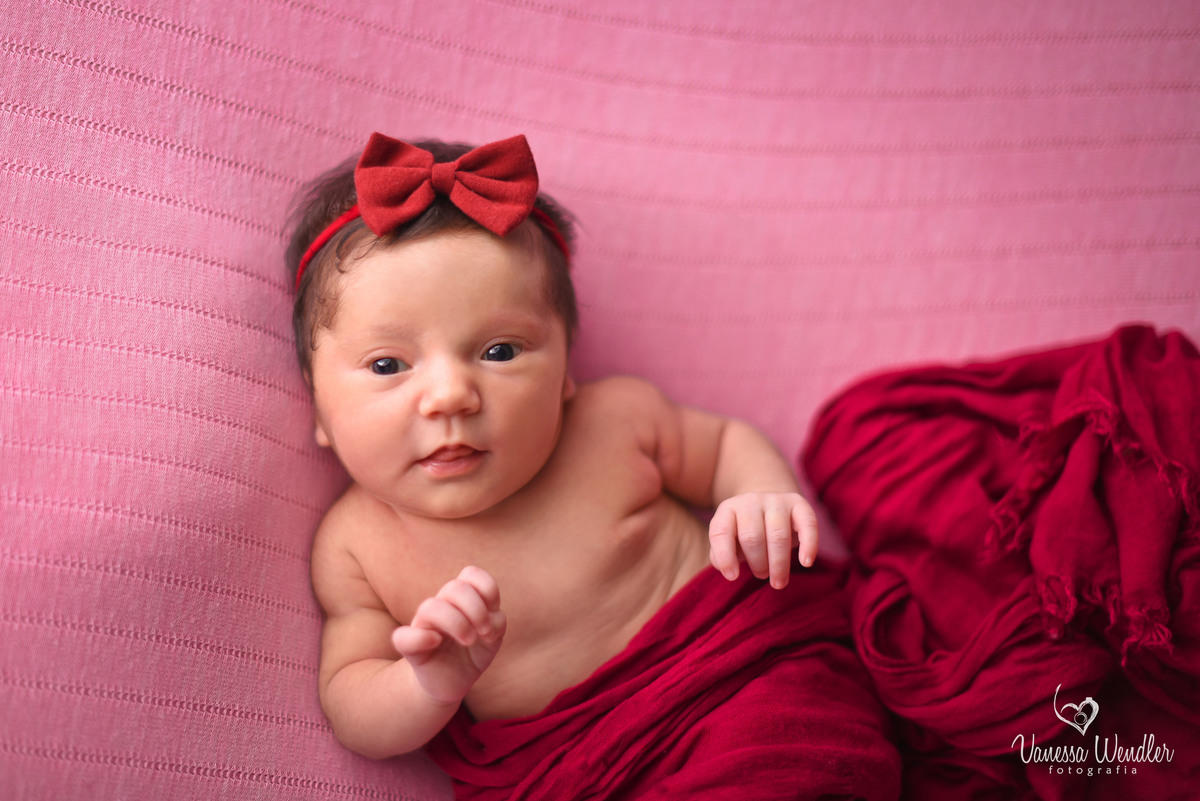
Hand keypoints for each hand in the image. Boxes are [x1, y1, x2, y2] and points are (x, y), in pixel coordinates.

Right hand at [391, 566, 505, 705]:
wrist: (452, 683)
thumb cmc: (472, 654)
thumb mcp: (492, 638)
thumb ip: (496, 623)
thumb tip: (488, 619)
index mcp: (461, 599)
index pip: (471, 574)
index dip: (487, 590)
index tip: (494, 614)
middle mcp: (441, 606)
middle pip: (455, 588)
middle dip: (477, 610)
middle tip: (485, 633)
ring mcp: (423, 625)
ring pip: (431, 607)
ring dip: (457, 623)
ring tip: (469, 641)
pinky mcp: (410, 648)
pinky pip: (402, 637)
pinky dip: (420, 638)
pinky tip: (435, 643)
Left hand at [708, 492, 818, 588]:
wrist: (768, 507)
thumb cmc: (745, 533)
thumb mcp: (729, 542)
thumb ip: (722, 556)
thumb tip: (729, 569)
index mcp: (728, 510)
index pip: (721, 532)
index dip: (725, 556)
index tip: (732, 577)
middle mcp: (751, 501)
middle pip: (753, 537)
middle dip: (758, 563)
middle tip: (761, 575)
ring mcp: (776, 501)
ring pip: (778, 535)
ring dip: (779, 564)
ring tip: (779, 582)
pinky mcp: (799, 503)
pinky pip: (807, 523)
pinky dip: (809, 545)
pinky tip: (806, 562)